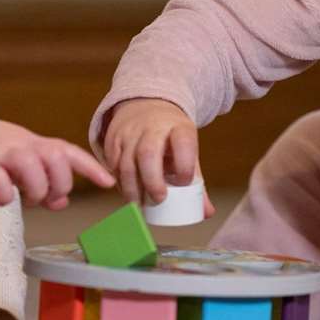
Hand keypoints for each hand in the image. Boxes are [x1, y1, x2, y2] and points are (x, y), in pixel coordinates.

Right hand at [0, 97, 112, 208]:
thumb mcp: (16, 161)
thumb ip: (40, 179)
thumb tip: (61, 202)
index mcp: (32, 143)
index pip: (67, 151)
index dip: (90, 167)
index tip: (109, 183)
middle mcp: (20, 145)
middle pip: (56, 159)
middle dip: (60, 184)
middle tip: (48, 198)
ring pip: (32, 168)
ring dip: (37, 191)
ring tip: (25, 199)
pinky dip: (6, 195)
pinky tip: (2, 198)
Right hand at [102, 98, 214, 215]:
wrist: (146, 107)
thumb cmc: (170, 137)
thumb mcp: (187, 150)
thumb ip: (197, 181)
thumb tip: (207, 212)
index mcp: (179, 128)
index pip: (183, 143)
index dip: (185, 166)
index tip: (184, 182)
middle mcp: (153, 127)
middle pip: (148, 153)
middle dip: (152, 181)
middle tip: (159, 199)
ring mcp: (131, 132)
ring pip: (126, 162)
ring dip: (131, 188)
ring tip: (139, 205)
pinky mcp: (114, 138)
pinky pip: (112, 164)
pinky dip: (119, 182)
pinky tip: (127, 192)